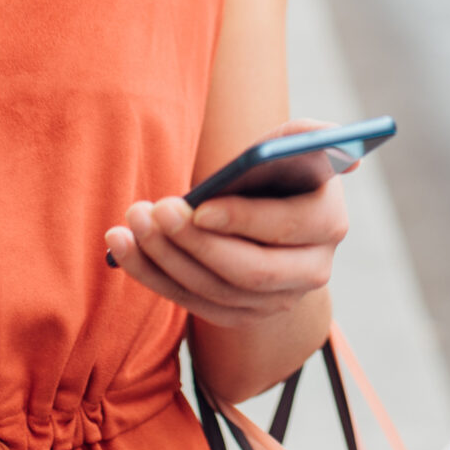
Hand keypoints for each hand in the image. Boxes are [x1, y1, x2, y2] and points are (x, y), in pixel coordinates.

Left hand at [107, 125, 350, 329]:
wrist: (265, 208)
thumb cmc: (275, 169)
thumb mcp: (291, 145)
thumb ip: (306, 136)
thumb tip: (323, 135)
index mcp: (329, 222)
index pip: (287, 228)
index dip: (242, 219)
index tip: (198, 207)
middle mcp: (312, 271)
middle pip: (250, 271)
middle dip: (196, 243)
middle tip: (152, 210)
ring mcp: (277, 300)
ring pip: (215, 291)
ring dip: (165, 258)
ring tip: (130, 221)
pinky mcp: (241, 315)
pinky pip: (192, 303)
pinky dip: (151, 276)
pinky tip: (120, 245)